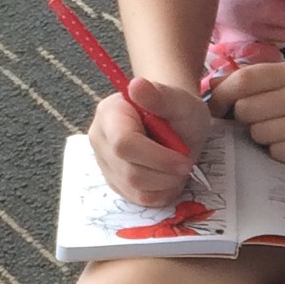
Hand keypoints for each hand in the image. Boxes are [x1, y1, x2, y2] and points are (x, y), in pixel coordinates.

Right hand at [90, 78, 207, 205]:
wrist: (174, 122)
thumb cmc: (177, 110)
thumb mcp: (179, 101)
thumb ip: (160, 95)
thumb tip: (136, 85)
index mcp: (109, 113)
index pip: (124, 144)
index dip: (157, 158)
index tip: (184, 160)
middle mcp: (99, 139)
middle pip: (130, 172)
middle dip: (165, 173)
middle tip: (185, 163)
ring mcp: (104, 162)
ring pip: (134, 189)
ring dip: (165, 184)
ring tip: (176, 167)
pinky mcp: (114, 181)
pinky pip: (137, 199)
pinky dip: (160, 193)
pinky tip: (167, 176)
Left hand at [213, 62, 284, 166]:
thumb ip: (257, 80)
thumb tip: (211, 85)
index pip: (244, 81)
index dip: (222, 95)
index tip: (217, 107)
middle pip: (246, 111)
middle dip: (246, 119)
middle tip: (262, 120)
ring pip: (259, 134)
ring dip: (263, 137)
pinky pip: (278, 154)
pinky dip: (280, 152)